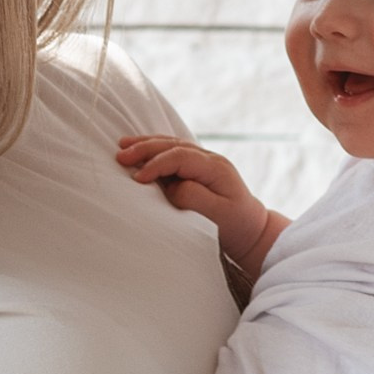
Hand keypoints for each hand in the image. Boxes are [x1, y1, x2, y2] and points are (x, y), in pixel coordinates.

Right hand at [117, 133, 279, 280]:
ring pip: (171, 144)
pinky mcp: (196, 167)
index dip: (157, 164)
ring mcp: (203, 160)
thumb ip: (192, 197)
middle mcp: (209, 159)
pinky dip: (153, 150)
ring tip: (123, 146)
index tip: (137, 179)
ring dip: (146, 145)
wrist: (252, 229)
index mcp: (215, 168)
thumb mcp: (216, 215)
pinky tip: (138, 149)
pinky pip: (172, 152)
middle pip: (173, 145)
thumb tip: (171, 186)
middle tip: (121, 156)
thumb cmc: (235, 225)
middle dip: (145, 149)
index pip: (180, 157)